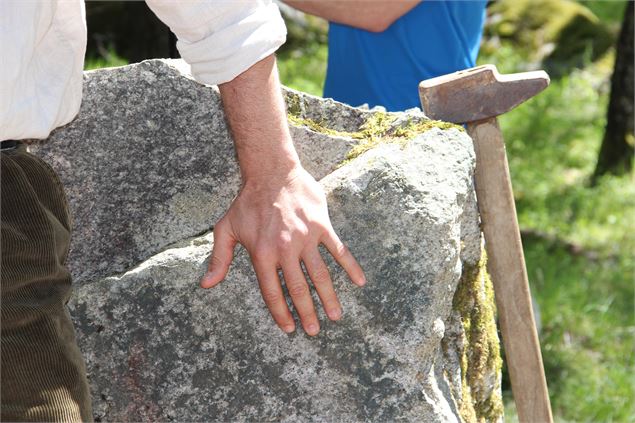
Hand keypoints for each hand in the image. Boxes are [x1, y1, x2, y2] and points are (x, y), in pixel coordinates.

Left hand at [200, 166, 365, 335]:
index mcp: (262, 254)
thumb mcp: (225, 229)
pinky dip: (350, 266)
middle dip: (307, 313)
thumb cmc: (246, 202)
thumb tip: (206, 284)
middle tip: (314, 331)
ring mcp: (306, 238)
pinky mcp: (322, 226)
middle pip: (298, 289)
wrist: (271, 172)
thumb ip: (219, 259)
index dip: (281, 313)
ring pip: (320, 275)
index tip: (289, 328)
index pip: (272, 291)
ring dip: (329, 298)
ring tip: (336, 316)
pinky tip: (360, 281)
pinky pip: (339, 250)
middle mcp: (285, 250)